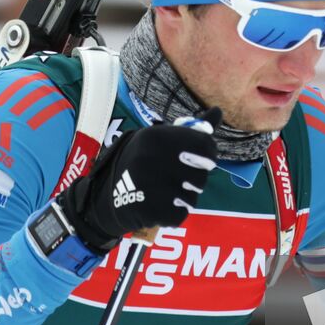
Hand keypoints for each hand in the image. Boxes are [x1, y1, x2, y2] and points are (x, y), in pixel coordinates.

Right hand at [58, 108, 220, 251]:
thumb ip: (191, 129)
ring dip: (184, 196)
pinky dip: (174, 212)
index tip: (196, 157)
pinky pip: (182, 213)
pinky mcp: (153, 210)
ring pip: (193, 195)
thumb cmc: (141, 162)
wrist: (106, 195)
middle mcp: (155, 159)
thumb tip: (218, 112)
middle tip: (175, 176)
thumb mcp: (160, 138)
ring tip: (163, 190)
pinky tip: (158, 204)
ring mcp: (153, 185)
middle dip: (194, 177)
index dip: (206, 154)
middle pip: (202, 173)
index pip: (206, 145)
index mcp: (157, 136)